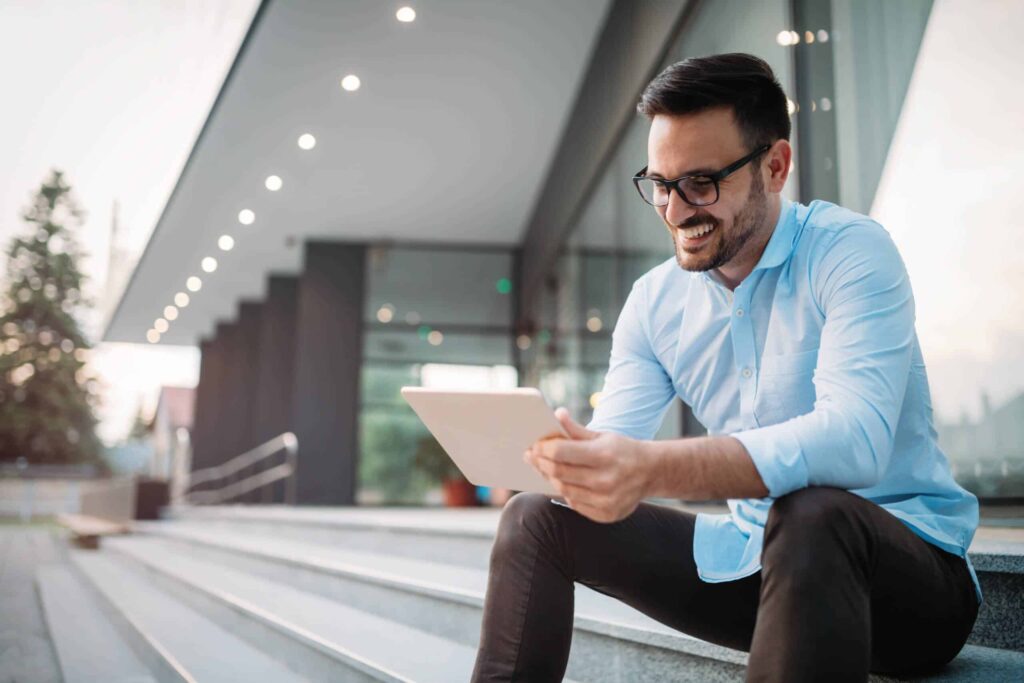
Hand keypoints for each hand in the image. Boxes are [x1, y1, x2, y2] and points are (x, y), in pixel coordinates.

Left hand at [524, 407, 653, 522]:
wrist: (652, 472)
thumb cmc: (622, 450)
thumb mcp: (602, 435)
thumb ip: (576, 429)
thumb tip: (557, 414)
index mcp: (604, 455)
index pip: (561, 452)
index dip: (543, 448)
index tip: (534, 445)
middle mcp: (605, 480)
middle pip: (559, 472)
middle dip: (540, 463)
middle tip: (531, 456)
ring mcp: (606, 500)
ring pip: (564, 490)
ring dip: (550, 478)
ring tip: (543, 468)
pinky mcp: (606, 514)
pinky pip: (575, 504)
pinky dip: (566, 492)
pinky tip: (562, 482)